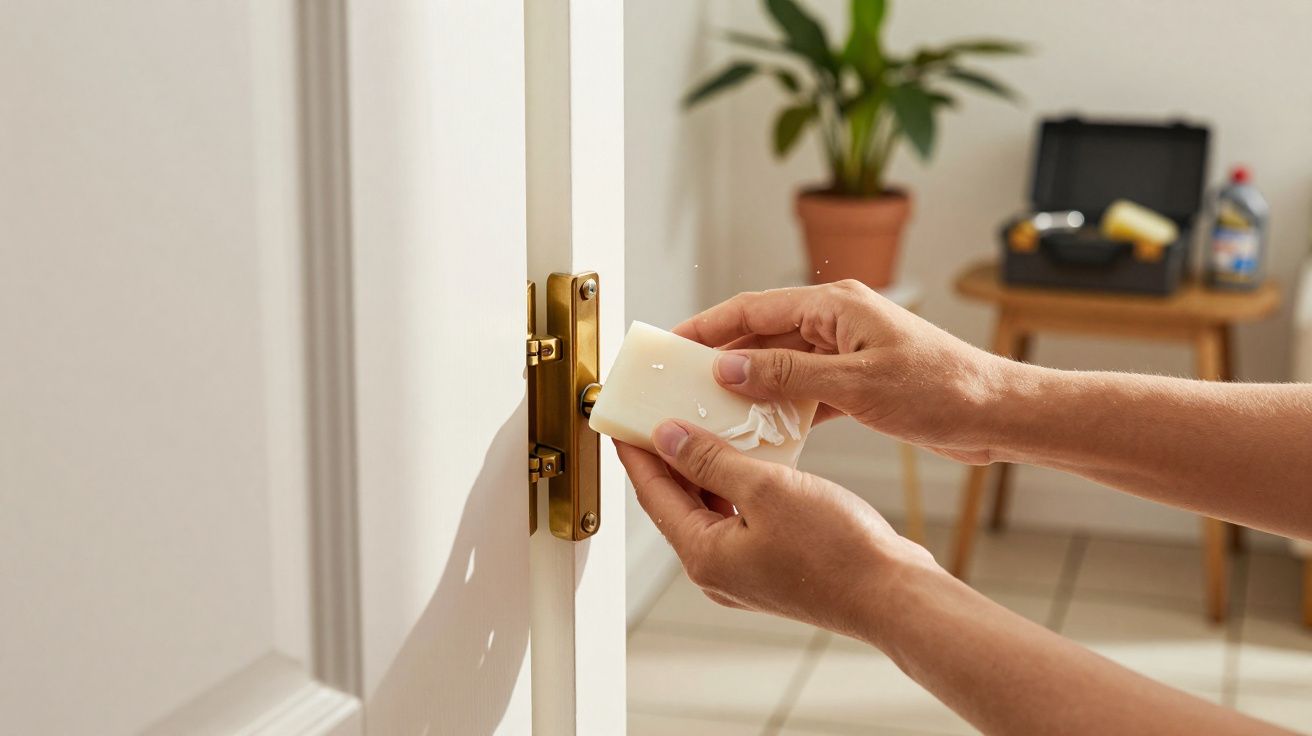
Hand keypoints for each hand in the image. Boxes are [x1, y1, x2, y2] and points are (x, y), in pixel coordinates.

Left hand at [615, 421, 937, 640]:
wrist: (892, 593)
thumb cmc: (838, 551)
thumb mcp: (766, 489)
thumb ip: (711, 461)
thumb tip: (667, 438)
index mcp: (703, 554)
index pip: (653, 494)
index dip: (635, 452)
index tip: (621, 419)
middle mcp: (716, 568)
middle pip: (677, 502)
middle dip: (668, 457)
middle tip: (660, 412)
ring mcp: (745, 570)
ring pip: (710, 508)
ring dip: (706, 468)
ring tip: (704, 423)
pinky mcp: (772, 565)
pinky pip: (740, 517)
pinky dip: (737, 485)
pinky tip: (750, 456)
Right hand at [674, 280, 1016, 464]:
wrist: (998, 414)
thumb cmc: (942, 390)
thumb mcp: (856, 385)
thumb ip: (787, 375)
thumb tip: (728, 369)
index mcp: (836, 306)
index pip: (754, 307)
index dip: (708, 326)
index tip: (672, 345)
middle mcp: (838, 322)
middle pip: (762, 334)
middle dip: (722, 359)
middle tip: (682, 386)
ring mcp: (848, 352)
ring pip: (782, 366)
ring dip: (750, 388)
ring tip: (711, 412)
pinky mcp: (859, 382)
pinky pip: (805, 390)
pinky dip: (781, 409)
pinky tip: (759, 432)